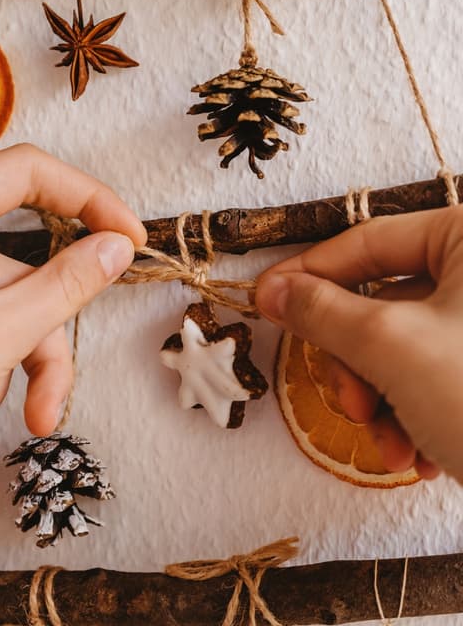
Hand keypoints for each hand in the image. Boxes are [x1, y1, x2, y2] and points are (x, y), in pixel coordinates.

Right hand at [256, 207, 462, 482]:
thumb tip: (273, 289)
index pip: (367, 242)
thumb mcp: (392, 348)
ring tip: (392, 446)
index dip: (307, 276)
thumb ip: (322, 311)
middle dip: (356, 366)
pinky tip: (420, 456)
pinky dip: (414, 416)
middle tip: (351, 405)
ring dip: (380, 403)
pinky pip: (435, 376)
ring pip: (402, 348)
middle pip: (381, 302)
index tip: (263, 304)